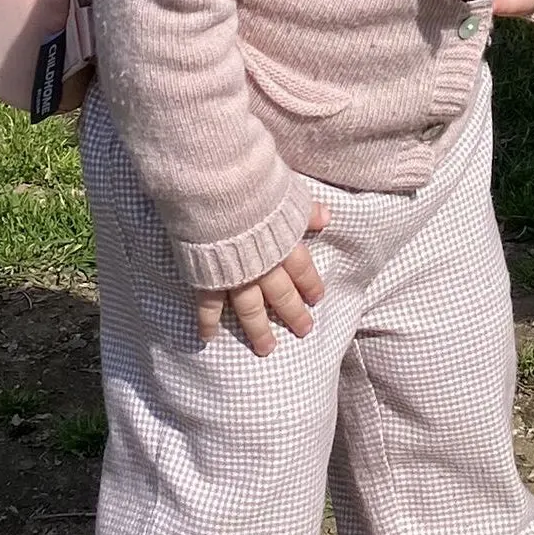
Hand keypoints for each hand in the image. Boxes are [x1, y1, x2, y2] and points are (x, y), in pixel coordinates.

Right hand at [196, 198, 329, 354]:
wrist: (216, 192)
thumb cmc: (253, 186)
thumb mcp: (287, 192)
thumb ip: (305, 210)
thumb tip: (325, 216)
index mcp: (285, 245)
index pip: (303, 270)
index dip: (310, 285)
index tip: (317, 299)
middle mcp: (264, 266)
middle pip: (282, 295)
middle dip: (293, 314)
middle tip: (303, 331)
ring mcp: (236, 275)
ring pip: (250, 309)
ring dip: (258, 329)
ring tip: (266, 348)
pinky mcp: (208, 278)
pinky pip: (208, 305)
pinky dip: (208, 322)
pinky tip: (209, 338)